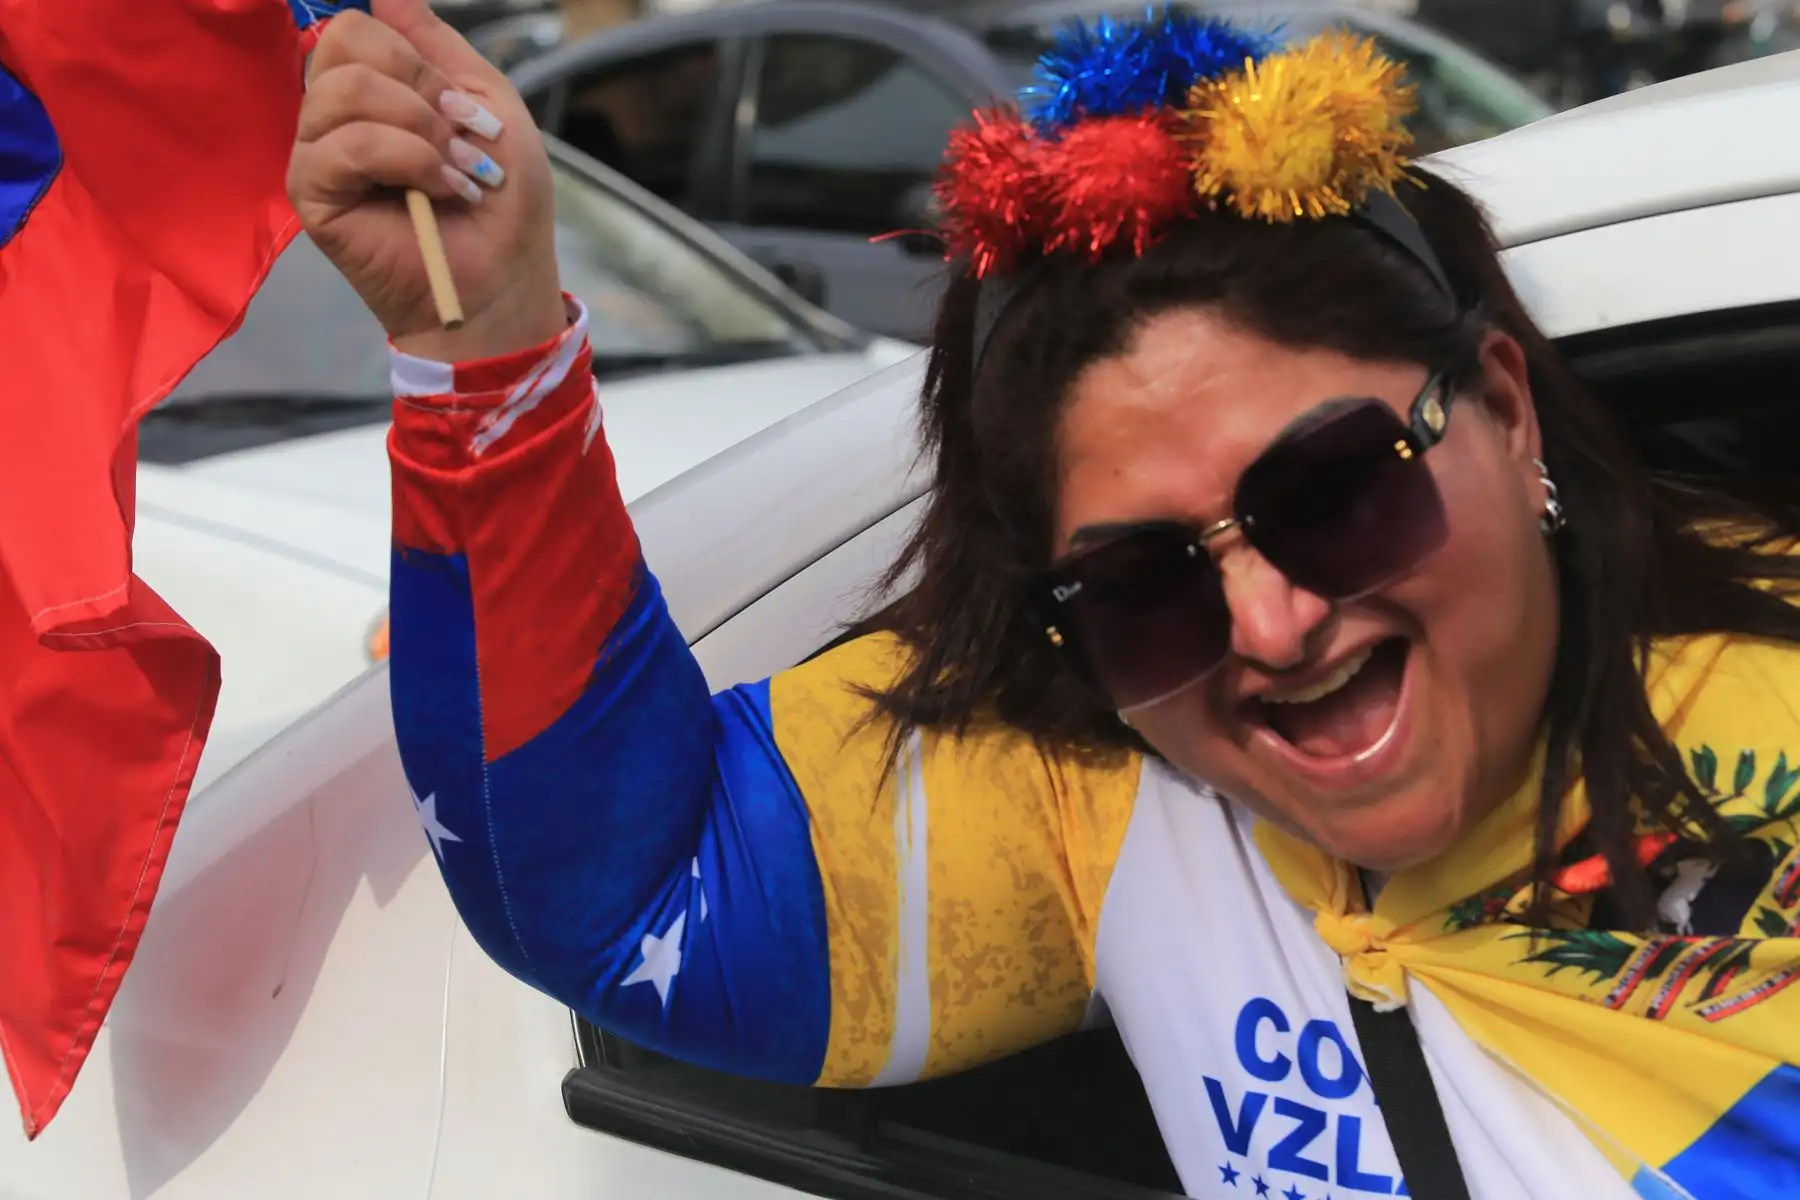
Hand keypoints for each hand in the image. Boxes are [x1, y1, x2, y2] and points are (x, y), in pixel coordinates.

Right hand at [289, 0, 566, 361]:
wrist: (503, 281)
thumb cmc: (502, 203)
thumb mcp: (489, 103)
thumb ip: (437, 44)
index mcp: (373, 90)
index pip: (356, 27)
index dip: (414, 55)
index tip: (465, 106)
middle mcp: (335, 116)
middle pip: (341, 44)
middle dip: (420, 87)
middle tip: (464, 137)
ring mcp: (318, 154)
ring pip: (343, 91)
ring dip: (420, 128)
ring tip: (458, 173)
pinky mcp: (312, 194)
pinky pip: (344, 144)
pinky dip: (407, 160)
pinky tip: (440, 192)